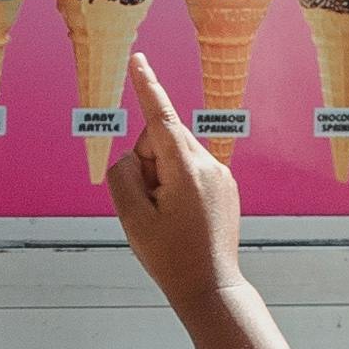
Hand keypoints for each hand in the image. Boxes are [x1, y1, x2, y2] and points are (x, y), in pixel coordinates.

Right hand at [107, 53, 242, 311]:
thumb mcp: (132, 218)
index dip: (146, 87)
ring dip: (162, 179)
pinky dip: (177, 186)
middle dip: (147, 164)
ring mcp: (221, 175)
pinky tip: (182, 219)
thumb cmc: (170, 257)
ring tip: (168, 218)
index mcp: (186, 169)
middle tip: (150, 208)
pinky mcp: (226, 186)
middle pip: (161, 141)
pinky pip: (190, 171)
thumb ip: (123, 175)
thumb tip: (135, 158)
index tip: (139, 61)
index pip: (160, 117)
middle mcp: (209, 164)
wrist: (210, 288)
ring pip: (174, 157)